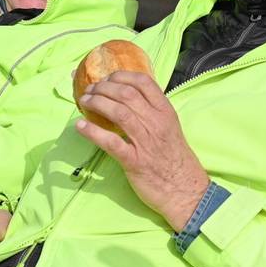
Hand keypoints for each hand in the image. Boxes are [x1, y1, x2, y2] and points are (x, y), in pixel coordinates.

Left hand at [76, 71, 210, 230]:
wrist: (185, 190)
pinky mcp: (134, 161)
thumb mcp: (169, 129)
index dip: (122, 76)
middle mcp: (156, 123)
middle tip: (90, 90)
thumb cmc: (175, 159)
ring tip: (84, 102)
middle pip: (127, 94)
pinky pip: (111, 142)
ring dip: (97, 103)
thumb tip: (126, 100)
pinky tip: (80, 126)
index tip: (107, 77)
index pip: (144, 83)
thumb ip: (152, 114)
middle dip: (104, 87)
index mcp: (166, 112)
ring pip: (119, 113)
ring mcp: (146, 142)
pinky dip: (93, 132)